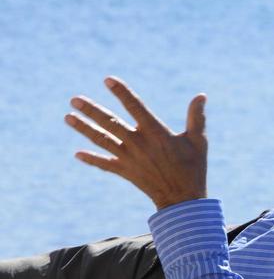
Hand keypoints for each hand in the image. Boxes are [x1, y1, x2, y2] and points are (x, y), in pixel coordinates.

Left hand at [65, 77, 208, 210]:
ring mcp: (129, 158)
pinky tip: (78, 154)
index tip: (108, 80)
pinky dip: (91, 159)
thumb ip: (196, 117)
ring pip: (102, 140)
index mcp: (155, 132)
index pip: (135, 106)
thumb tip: (201, 96)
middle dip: (91, 110)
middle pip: (110, 122)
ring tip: (68, 117)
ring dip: (84, 128)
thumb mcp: (198, 141)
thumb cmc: (193, 167)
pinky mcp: (125, 171)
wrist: (183, 198)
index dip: (121, 92)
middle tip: (75, 99)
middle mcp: (138, 143)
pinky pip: (104, 164)